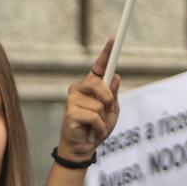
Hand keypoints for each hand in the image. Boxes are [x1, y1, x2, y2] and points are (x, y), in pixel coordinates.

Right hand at [56, 37, 119, 162]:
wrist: (83, 149)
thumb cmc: (97, 128)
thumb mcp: (112, 111)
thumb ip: (113, 95)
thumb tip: (116, 78)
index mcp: (92, 85)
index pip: (100, 66)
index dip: (107, 52)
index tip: (114, 37)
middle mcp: (80, 88)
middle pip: (100, 83)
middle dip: (108, 99)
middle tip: (106, 111)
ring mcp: (73, 99)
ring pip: (99, 103)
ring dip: (103, 118)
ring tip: (96, 125)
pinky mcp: (70, 112)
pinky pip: (94, 116)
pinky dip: (99, 127)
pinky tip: (93, 131)